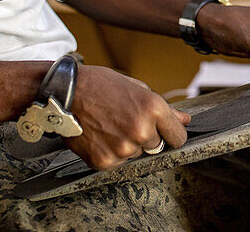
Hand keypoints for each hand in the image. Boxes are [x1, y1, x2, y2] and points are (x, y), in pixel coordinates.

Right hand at [64, 65, 189, 169]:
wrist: (66, 92)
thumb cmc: (101, 85)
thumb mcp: (137, 89)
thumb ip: (164, 109)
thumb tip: (184, 120)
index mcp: (153, 109)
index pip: (179, 138)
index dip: (172, 134)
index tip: (165, 133)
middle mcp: (141, 131)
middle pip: (156, 146)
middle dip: (146, 136)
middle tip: (125, 121)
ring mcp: (123, 149)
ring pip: (136, 154)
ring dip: (127, 145)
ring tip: (110, 126)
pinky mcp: (105, 161)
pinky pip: (117, 163)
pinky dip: (110, 152)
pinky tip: (100, 136)